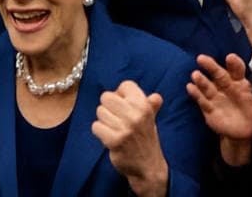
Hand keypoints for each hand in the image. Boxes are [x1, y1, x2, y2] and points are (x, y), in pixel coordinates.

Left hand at [92, 80, 169, 195]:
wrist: (148, 167)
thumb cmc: (147, 140)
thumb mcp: (151, 120)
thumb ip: (151, 106)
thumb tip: (155, 97)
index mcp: (144, 105)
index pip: (125, 85)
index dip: (121, 94)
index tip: (124, 105)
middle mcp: (135, 114)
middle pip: (107, 96)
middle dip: (108, 107)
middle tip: (115, 118)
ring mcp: (125, 128)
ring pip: (100, 111)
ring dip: (104, 121)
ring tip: (113, 129)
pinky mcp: (114, 140)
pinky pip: (96, 127)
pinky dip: (99, 132)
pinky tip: (108, 137)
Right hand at [187, 54, 251, 166]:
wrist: (244, 133)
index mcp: (239, 82)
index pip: (236, 70)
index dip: (234, 64)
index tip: (230, 58)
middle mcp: (226, 87)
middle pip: (218, 74)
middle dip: (210, 66)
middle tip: (201, 58)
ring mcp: (216, 97)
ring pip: (207, 87)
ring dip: (201, 81)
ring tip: (195, 75)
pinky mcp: (209, 109)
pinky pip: (202, 101)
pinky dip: (196, 94)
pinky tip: (190, 87)